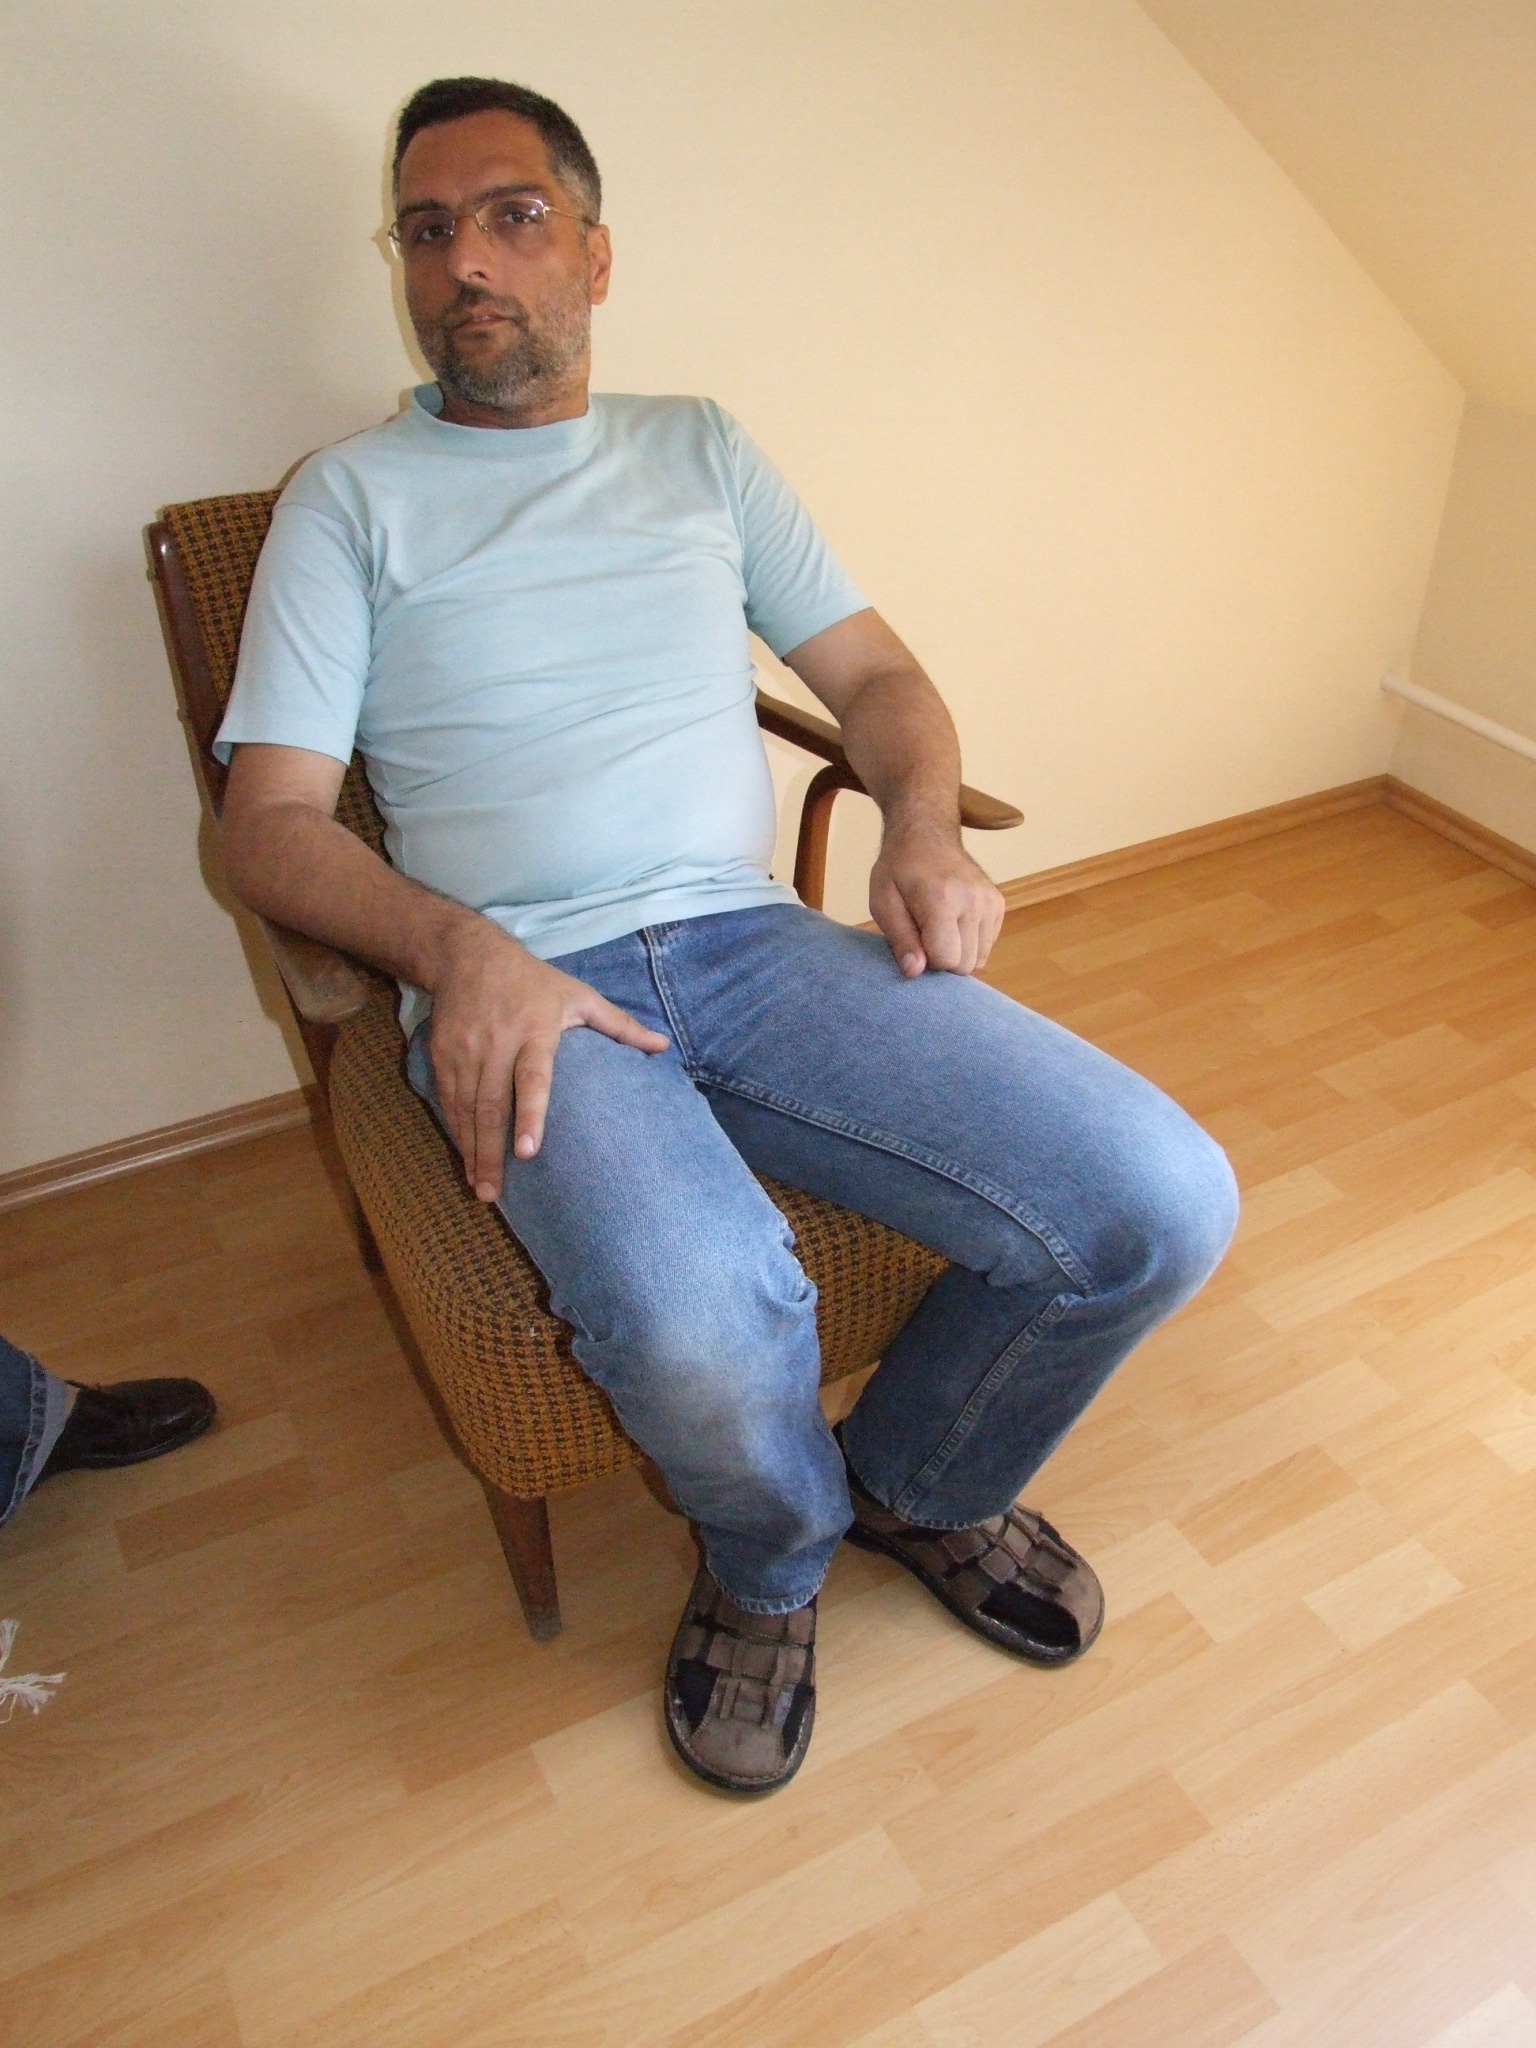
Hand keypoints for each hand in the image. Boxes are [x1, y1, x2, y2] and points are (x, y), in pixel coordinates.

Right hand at [427, 918, 668, 1199]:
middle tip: (494, 1193)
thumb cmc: (534, 981)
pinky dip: (455, 1130)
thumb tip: (663, 1046)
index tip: (527, 1153)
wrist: (467, 955)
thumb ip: (619, 1025)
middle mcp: (497, 1043)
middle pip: (492, 1105)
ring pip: (466, 1108)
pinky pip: (448, 1099)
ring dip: (471, 1150)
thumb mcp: (579, 995)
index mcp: (535, 1030)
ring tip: (479, 1188)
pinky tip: (464, 1157)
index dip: (530, 1115)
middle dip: (491, 1152)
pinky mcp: (442, 1054)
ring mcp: (466, 1050)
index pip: (532, 1079)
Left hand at [869, 815, 1005, 978]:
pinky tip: (953, 922)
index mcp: (942, 900)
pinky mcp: (999, 903)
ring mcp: (991, 901)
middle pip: (964, 964)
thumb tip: (916, 972)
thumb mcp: (883, 902)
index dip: (926, 959)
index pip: (946, 960)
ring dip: (957, 952)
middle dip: (942, 959)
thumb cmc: (899, 869)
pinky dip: (970, 943)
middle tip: (924, 934)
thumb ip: (900, 939)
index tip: (913, 941)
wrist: (927, 833)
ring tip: (938, 927)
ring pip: (979, 959)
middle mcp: (974, 901)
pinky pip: (987, 946)